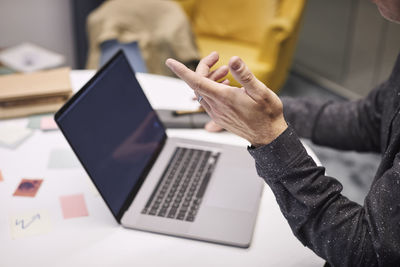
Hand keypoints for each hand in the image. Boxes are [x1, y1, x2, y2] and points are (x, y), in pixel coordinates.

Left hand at [166, 55, 287, 146]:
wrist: (269, 136)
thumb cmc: (267, 114)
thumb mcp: (260, 91)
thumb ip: (245, 75)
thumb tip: (233, 59)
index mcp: (224, 98)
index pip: (196, 81)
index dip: (181, 71)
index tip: (170, 62)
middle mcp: (217, 107)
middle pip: (198, 83)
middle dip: (205, 67)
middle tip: (217, 57)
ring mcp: (217, 113)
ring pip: (203, 91)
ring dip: (210, 77)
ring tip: (226, 71)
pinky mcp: (219, 117)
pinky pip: (208, 100)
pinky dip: (212, 88)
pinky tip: (225, 84)